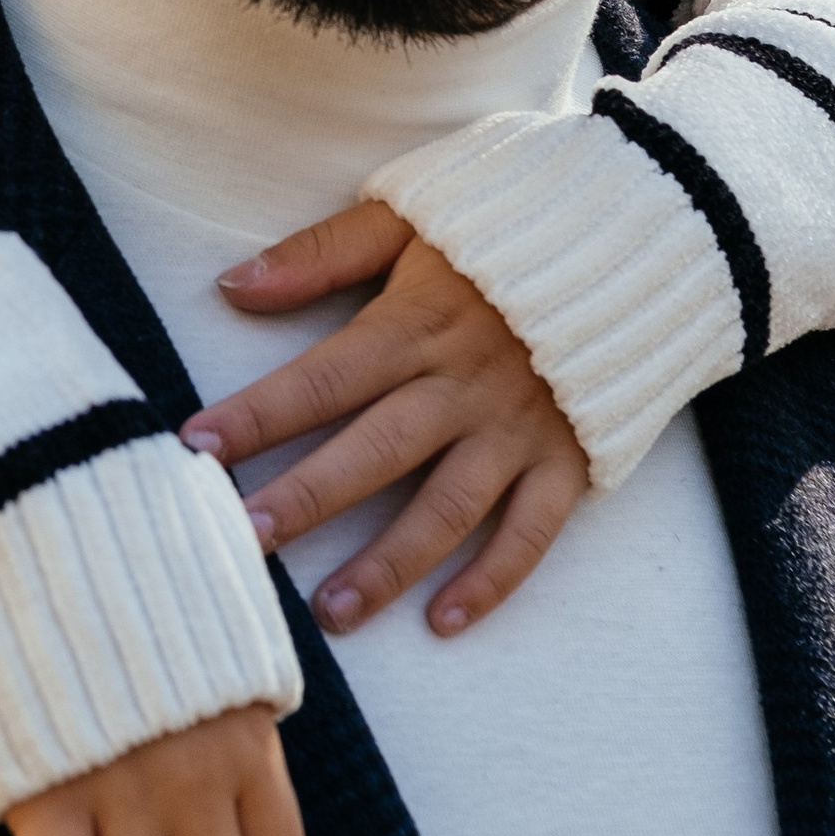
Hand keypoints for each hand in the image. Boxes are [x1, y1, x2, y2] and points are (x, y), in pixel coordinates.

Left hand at [189, 201, 590, 638]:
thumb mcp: (411, 214)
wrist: (642, 231)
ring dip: (388, 565)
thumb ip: (323, 253)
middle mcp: (463, 384)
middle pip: (374, 451)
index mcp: (416, 323)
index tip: (192, 449)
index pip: (322, 378)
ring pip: (447, 508)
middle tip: (240, 545)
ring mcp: (519, 428)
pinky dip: (494, 580)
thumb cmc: (507, 222)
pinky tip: (445, 621)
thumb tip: (231, 284)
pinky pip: (532, 531)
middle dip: (306, 500)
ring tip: (329, 613)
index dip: (256, 414)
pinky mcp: (569, 458)